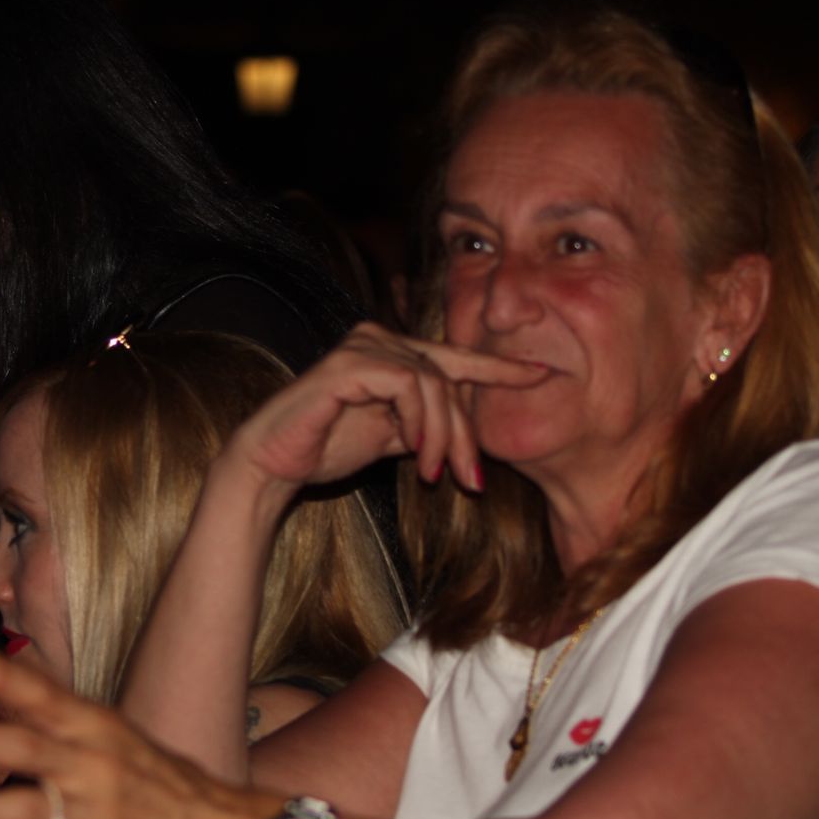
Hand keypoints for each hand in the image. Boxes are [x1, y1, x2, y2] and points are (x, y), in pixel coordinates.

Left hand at [0, 652, 272, 818]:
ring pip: (29, 810)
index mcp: (95, 727)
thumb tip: (8, 670)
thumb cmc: (157, 778)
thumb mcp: (112, 732)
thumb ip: (58, 711)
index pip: (43, 697)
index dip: (2, 682)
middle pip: (27, 749)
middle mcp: (93, 765)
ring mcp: (95, 814)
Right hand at [227, 322, 547, 493]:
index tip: (543, 376)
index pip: (456, 359)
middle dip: (466, 433)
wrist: (275, 465)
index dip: (500, 369)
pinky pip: (407, 384)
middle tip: (472, 479)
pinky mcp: (350, 363)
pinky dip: (419, 421)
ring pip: (434, 382)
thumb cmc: (326, 449)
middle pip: (450, 378)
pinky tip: (413, 453)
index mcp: (391, 353)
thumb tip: (466, 431)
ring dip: (443, 434)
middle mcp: (379, 339)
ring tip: (436, 474)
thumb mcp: (391, 438)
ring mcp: (363, 345)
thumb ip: (425, 425)